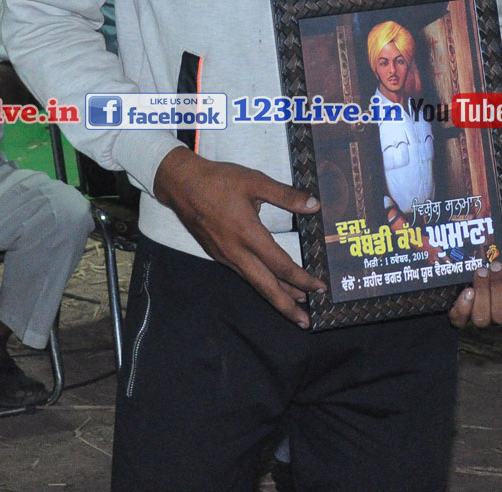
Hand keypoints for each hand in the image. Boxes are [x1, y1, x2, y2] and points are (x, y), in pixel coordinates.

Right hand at [152, 148, 324, 326]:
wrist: (182, 185)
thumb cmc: (219, 181)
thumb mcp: (255, 181)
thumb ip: (286, 195)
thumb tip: (314, 205)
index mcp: (248, 234)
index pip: (280, 265)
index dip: (302, 279)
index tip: (319, 287)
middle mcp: (236, 252)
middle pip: (266, 287)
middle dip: (287, 306)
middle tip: (305, 321)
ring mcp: (226, 256)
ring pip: (254, 283)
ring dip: (275, 297)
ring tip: (294, 308)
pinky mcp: (218, 255)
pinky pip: (244, 275)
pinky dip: (260, 284)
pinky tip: (269, 285)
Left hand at [449, 236, 501, 327]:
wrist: (495, 238)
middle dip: (498, 289)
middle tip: (496, 266)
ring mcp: (482, 311)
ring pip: (482, 318)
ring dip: (482, 294)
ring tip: (481, 272)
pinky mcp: (463, 307)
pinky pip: (460, 319)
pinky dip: (462, 308)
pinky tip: (467, 291)